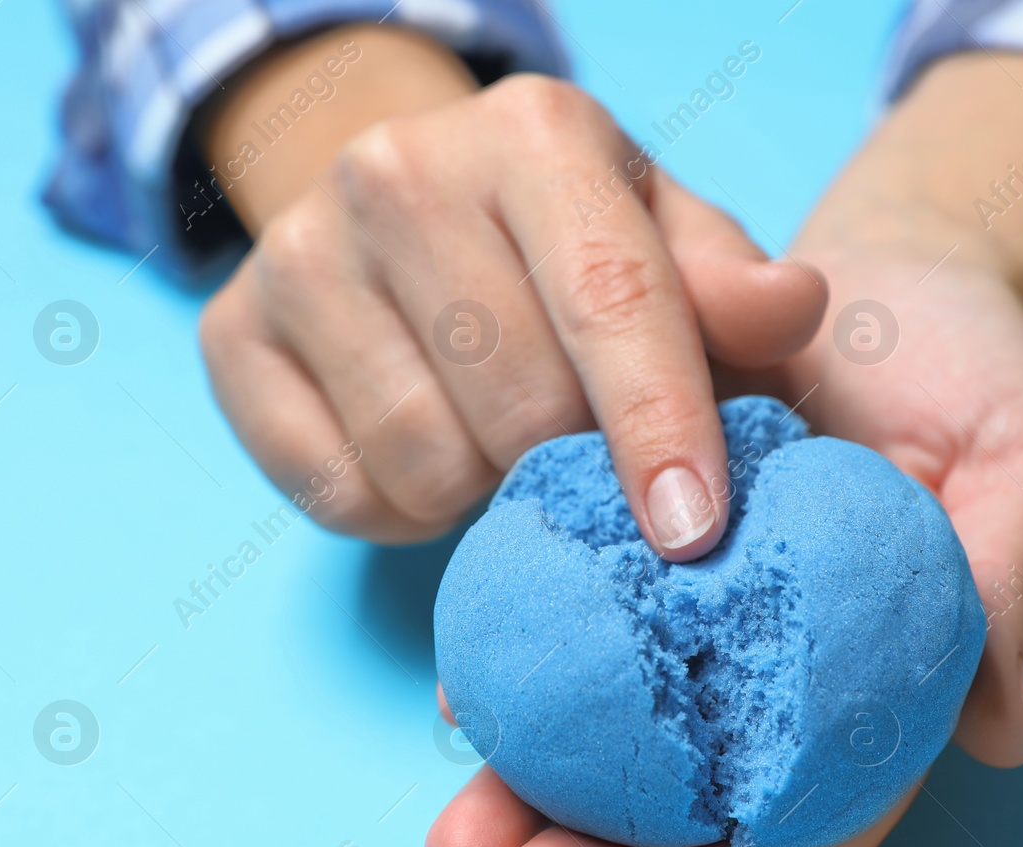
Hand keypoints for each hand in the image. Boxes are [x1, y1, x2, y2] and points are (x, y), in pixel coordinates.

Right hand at [197, 26, 824, 557]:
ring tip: (501, 447)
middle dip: (574, 471)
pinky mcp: (232, 335)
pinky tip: (429, 454)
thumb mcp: (668, 247)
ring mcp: (300, 250)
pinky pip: (338, 492)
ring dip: (485, 495)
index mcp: (535, 134)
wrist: (411, 217)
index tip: (694, 535)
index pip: (611, 300)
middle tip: (583, 461)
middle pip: (519, 402)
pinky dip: (401, 512)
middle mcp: (400, 170)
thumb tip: (791, 306)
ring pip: (423, 459)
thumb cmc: (572, 248)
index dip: (659, 428)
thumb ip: (735, 291)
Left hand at [426, 53, 1022, 846]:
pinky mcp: (638, 551)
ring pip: (615, 742)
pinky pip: (575, 629)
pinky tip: (460, 703)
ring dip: (529, 804)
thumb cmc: (972, 365)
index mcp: (878, 684)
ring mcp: (701, 621)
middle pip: (691, 806)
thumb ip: (1009, 588)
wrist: (883, 271)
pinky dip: (520, 676)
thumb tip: (1008, 737)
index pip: (822, 812)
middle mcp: (778, 675)